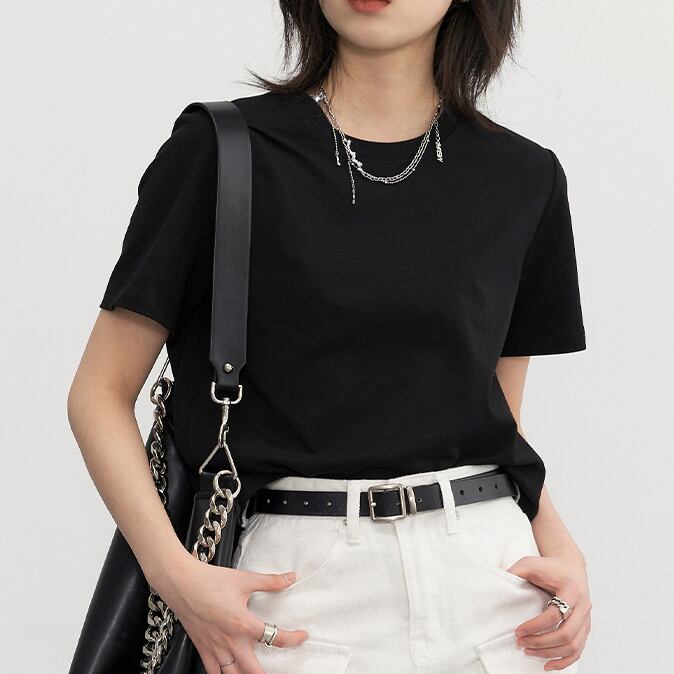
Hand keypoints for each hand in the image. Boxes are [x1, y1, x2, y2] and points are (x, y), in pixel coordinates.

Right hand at [152, 550, 308, 673]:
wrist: (181, 583)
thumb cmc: (211, 580)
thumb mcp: (244, 579)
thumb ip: (270, 582)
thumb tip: (291, 578)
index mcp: (242, 623)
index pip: (274, 638)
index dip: (293, 639)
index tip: (302, 636)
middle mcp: (230, 642)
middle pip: (254, 671)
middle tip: (281, 671)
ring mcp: (215, 649)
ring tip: (258, 673)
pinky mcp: (203, 650)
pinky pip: (214, 673)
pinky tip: (232, 673)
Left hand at [507, 554, 591, 670]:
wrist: (570, 566)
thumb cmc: (549, 566)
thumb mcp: (530, 563)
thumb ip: (514, 572)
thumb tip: (496, 583)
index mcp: (572, 590)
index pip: (554, 615)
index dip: (535, 626)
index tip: (517, 630)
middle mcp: (583, 606)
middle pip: (566, 634)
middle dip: (541, 642)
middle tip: (521, 644)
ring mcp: (587, 619)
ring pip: (573, 646)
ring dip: (550, 653)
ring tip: (529, 652)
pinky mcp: (585, 627)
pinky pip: (578, 650)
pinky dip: (565, 661)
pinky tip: (549, 665)